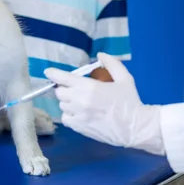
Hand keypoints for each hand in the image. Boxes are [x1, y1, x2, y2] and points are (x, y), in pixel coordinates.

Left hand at [44, 52, 164, 155]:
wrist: (135, 128)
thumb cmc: (130, 102)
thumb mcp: (125, 78)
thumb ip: (112, 64)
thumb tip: (100, 55)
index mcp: (90, 87)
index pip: (62, 78)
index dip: (53, 73)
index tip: (48, 72)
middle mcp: (80, 101)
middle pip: (59, 91)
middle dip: (63, 87)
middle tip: (74, 88)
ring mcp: (78, 115)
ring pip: (62, 105)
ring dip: (67, 101)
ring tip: (80, 101)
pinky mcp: (79, 128)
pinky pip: (65, 118)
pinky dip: (69, 114)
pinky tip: (80, 113)